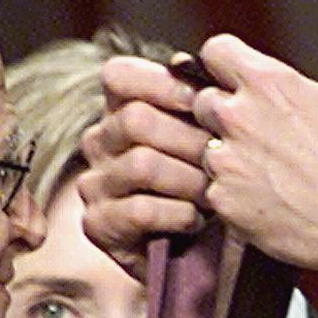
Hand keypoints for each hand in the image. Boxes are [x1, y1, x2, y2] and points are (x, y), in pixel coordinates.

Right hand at [74, 55, 214, 278]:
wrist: (212, 257)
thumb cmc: (216, 187)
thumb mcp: (213, 138)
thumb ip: (200, 100)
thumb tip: (184, 60)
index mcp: (122, 110)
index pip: (120, 76)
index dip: (164, 84)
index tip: (205, 102)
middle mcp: (100, 142)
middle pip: (136, 120)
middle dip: (189, 140)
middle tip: (223, 159)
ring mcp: (94, 184)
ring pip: (141, 165)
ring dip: (189, 181)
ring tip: (215, 195)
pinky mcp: (97, 225)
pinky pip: (137, 210)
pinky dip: (176, 215)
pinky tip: (196, 221)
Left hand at [183, 35, 317, 269]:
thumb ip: (293, 93)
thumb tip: (279, 94)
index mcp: (269, 83)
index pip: (216, 51)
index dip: (224, 66)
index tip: (231, 80)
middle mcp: (238, 116)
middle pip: (202, 102)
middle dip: (223, 117)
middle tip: (254, 138)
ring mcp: (225, 161)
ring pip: (205, 150)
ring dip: (227, 160)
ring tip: (266, 178)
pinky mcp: (223, 201)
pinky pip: (214, 191)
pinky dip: (233, 197)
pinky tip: (266, 203)